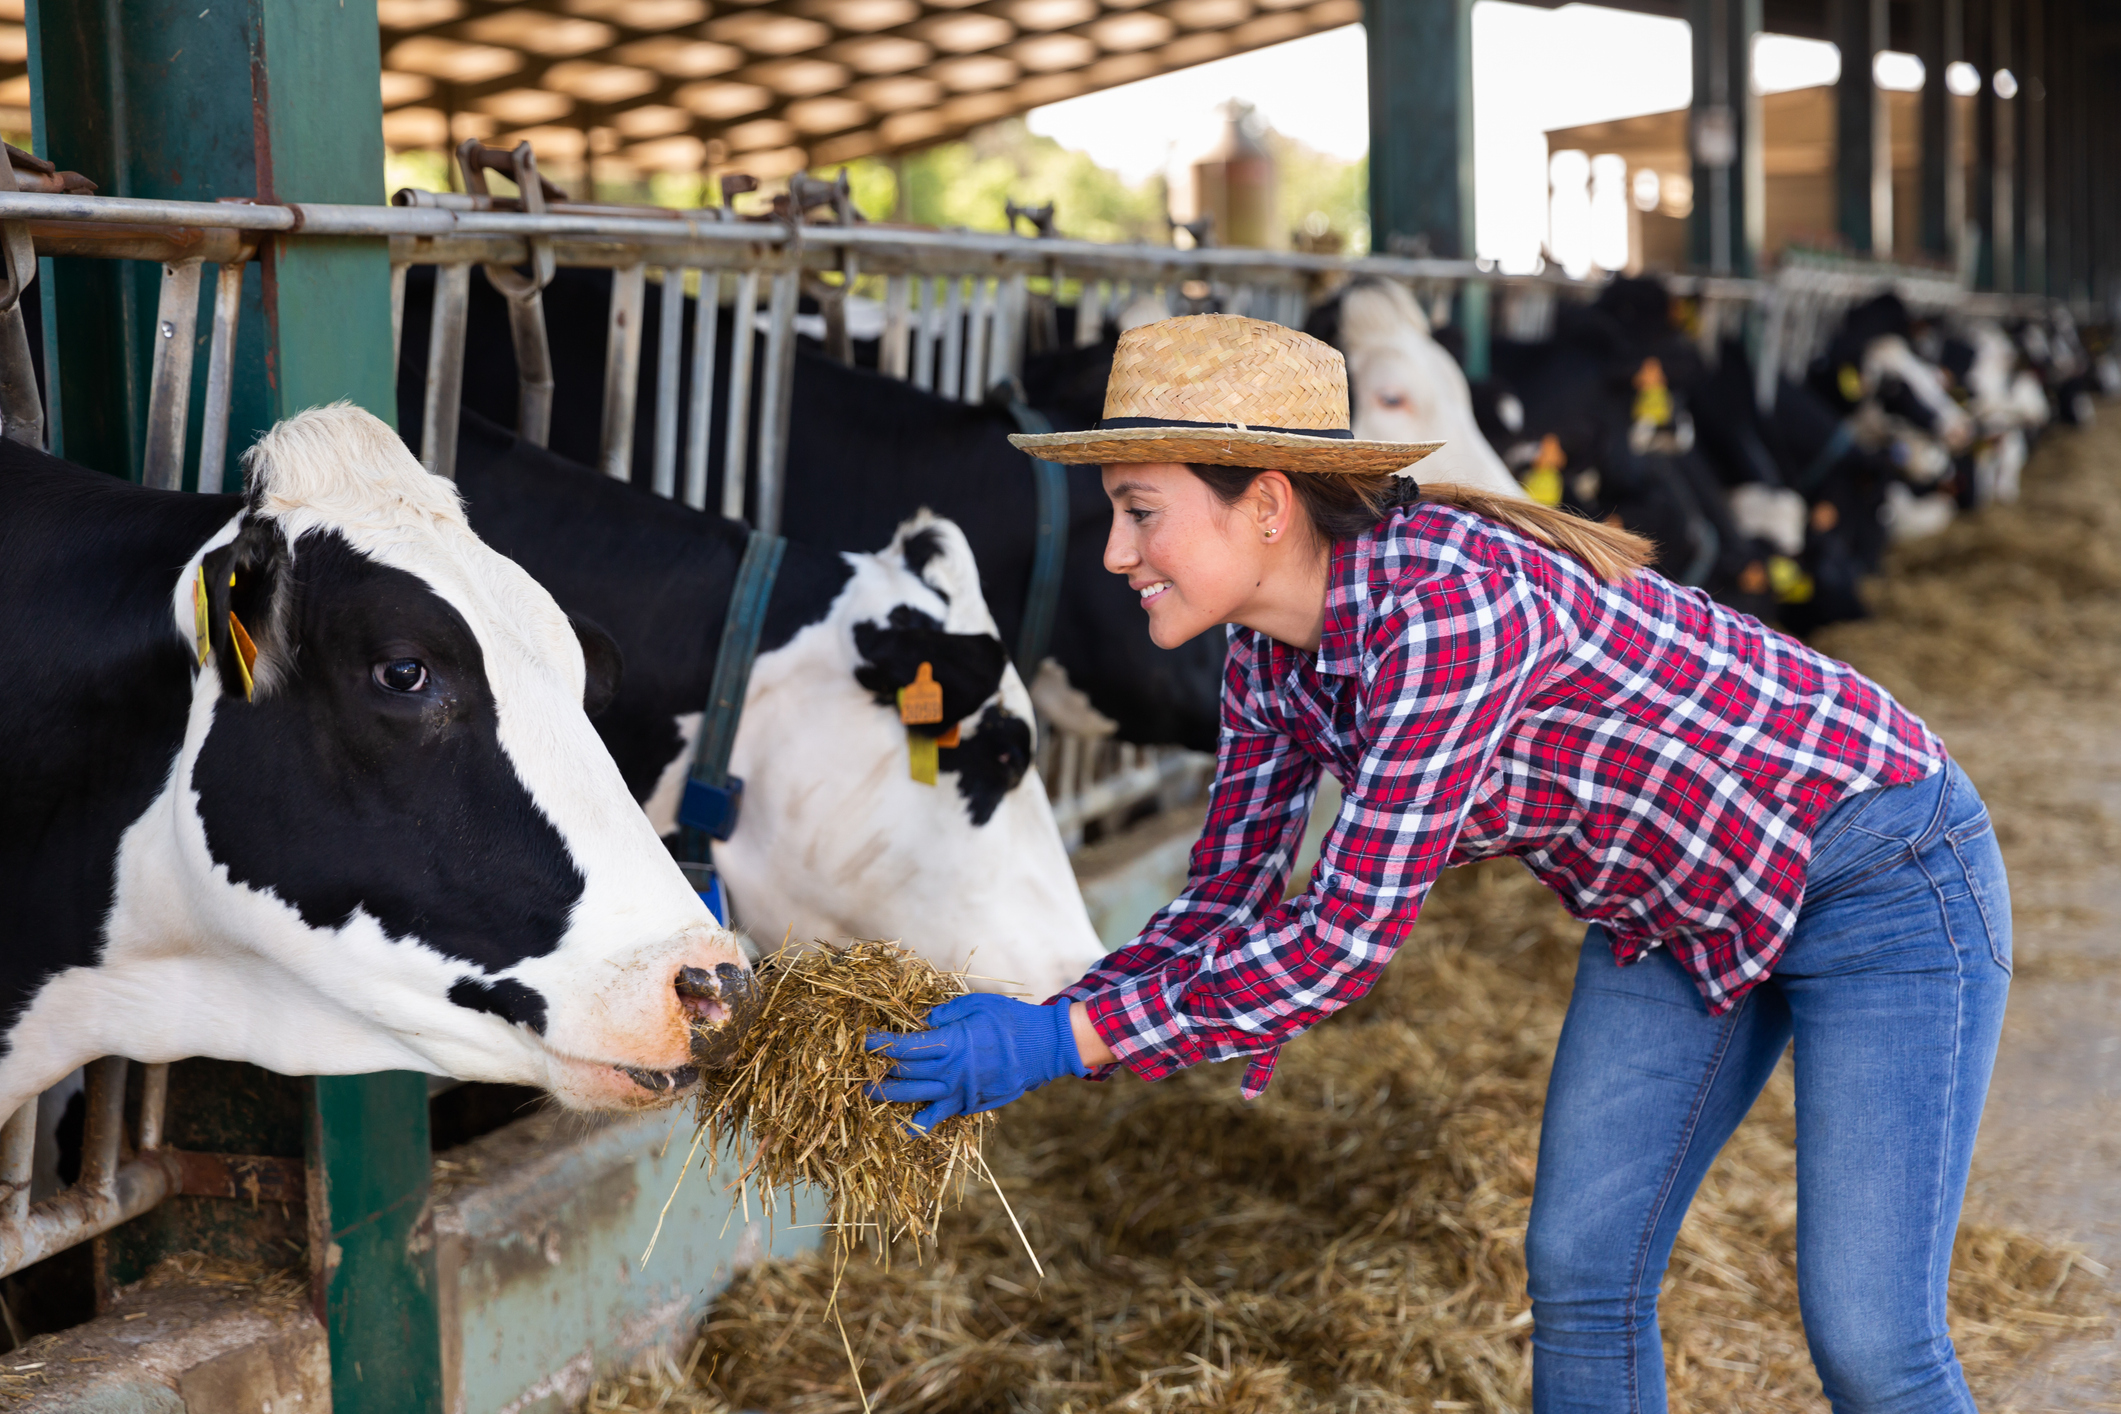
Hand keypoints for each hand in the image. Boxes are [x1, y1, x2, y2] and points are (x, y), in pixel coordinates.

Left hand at [866, 993, 1089, 1131]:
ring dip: (889, 1096)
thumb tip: (923, 1020)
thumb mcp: (978, 1004)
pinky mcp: (969, 1104)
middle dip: (878, 1070)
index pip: (906, 1045)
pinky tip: (904, 1128)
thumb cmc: (1012, 1020)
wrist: (1045, 1049)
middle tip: (856, 1068)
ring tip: (867, 1094)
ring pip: (915, 1096)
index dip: (882, 1044)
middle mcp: (950, 1070)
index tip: (865, 1041)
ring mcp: (959, 1091)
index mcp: (951, 1042)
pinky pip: (939, 1116)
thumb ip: (947, 1012)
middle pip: (905, 1072)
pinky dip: (920, 1124)